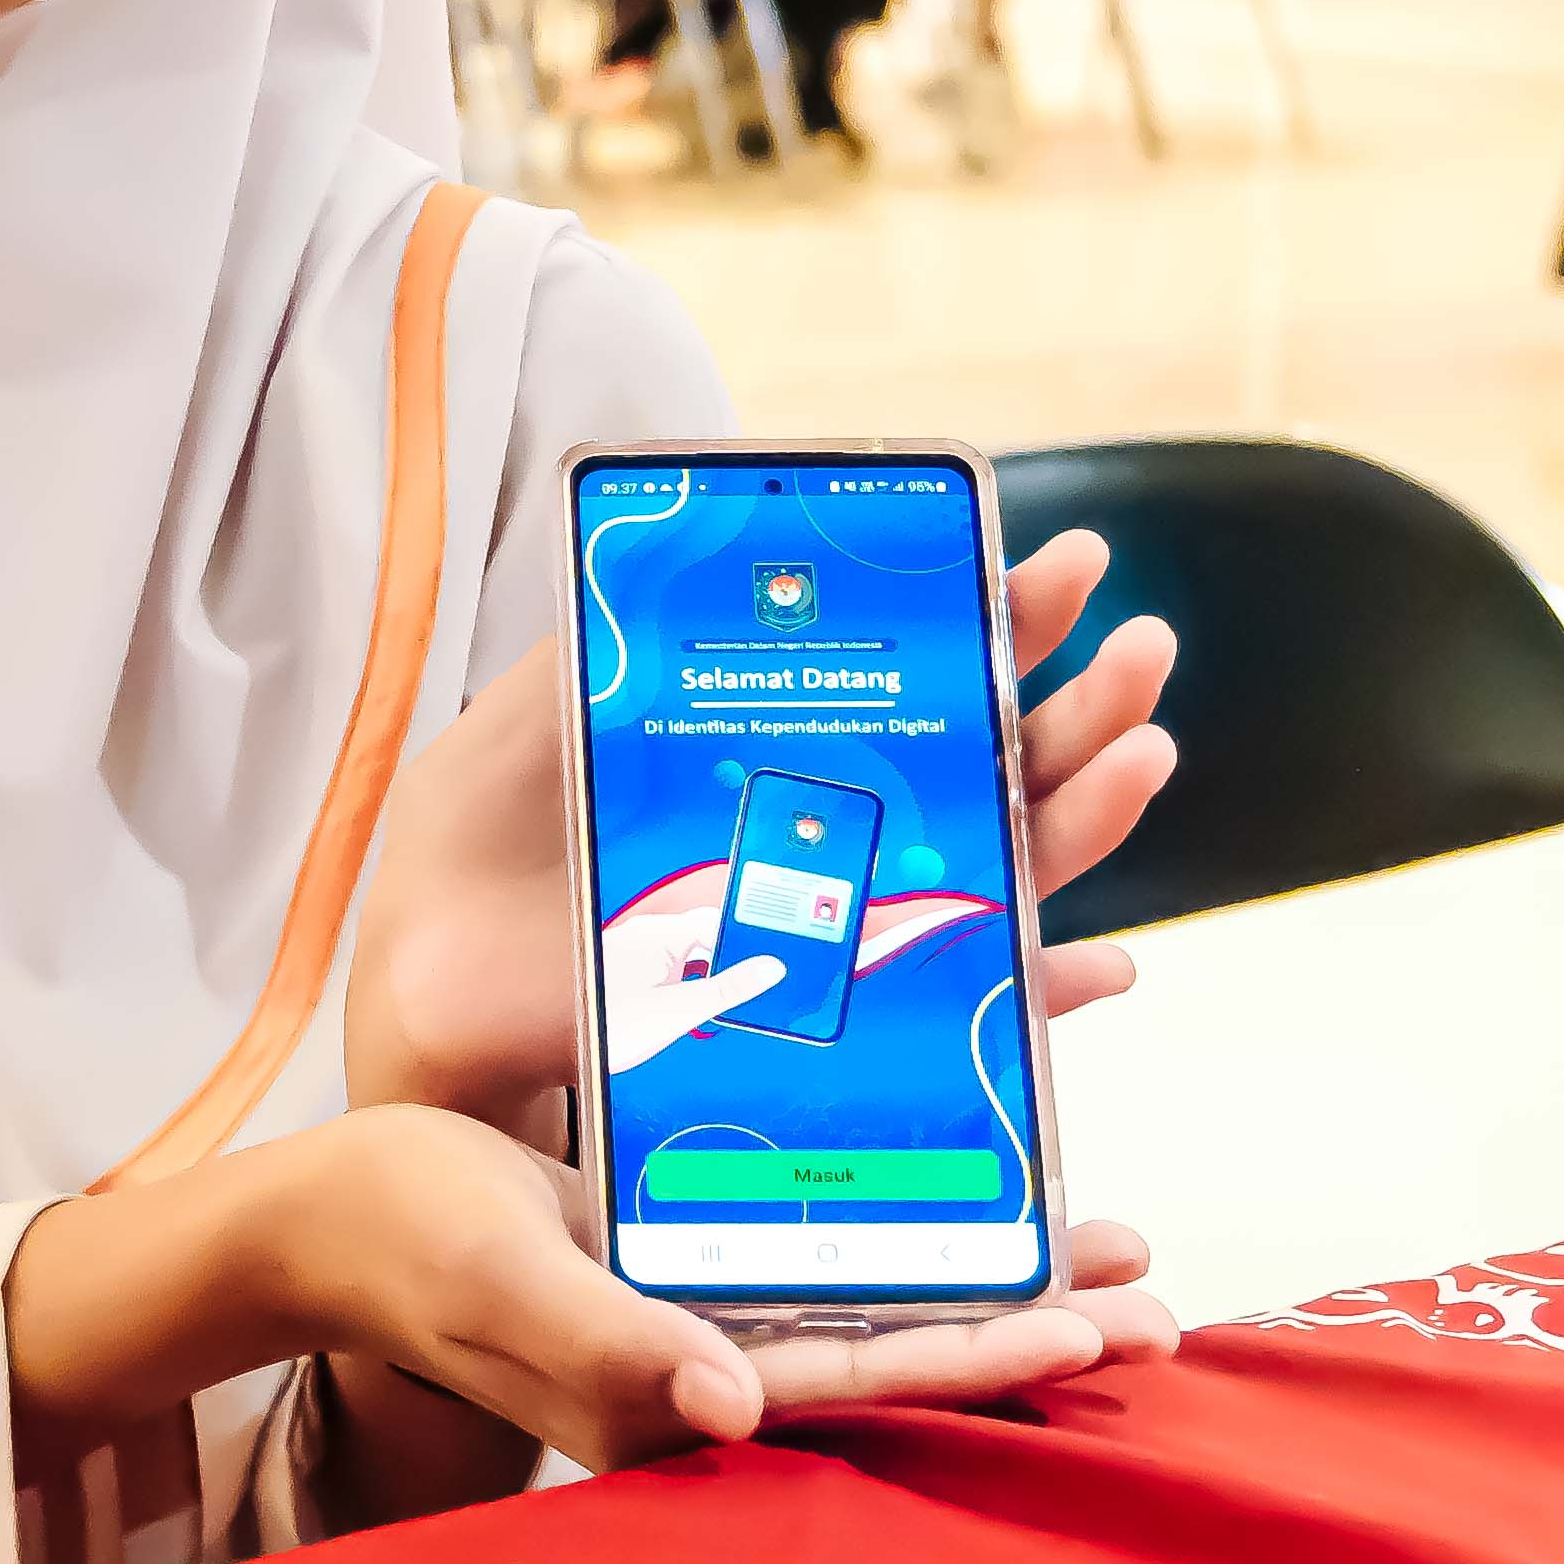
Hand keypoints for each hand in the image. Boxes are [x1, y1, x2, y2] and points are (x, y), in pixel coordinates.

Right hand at [5, 1114, 1180, 1526]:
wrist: (315, 1215)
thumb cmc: (395, 1246)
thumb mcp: (495, 1282)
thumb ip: (601, 1350)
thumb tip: (727, 1402)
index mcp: (677, 1391)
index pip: (867, 1379)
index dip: (987, 1351)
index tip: (1097, 1321)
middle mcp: (709, 1359)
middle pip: (901, 1344)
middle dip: (1029, 1320)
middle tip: (1157, 1293)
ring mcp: (699, 1304)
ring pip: (878, 1286)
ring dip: (989, 1261)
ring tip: (1107, 1235)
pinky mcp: (681, 1247)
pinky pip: (817, 1228)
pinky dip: (900, 1198)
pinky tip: (970, 1154)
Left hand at [344, 527, 1177, 1139]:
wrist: (420, 983)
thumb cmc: (478, 852)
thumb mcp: (539, 708)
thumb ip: (623, 631)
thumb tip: (717, 545)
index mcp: (788, 751)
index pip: (931, 680)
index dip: (1006, 623)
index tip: (1066, 563)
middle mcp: (836, 837)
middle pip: (998, 770)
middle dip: (1085, 706)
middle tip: (1140, 646)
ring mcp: (838, 928)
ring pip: (1003, 873)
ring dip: (1086, 813)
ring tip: (1143, 749)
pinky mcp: (814, 1018)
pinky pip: (950, 1012)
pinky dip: (1034, 996)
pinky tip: (1100, 966)